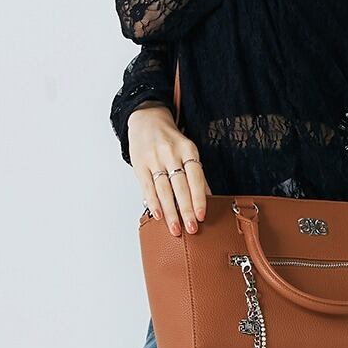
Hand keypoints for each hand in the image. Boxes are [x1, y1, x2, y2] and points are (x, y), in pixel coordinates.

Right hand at [127, 105, 209, 235]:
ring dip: (170, 212)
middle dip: (186, 210)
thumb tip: (208, 197)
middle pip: (180, 186)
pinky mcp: (139, 164)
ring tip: (176, 228)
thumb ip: (197, 173)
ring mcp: (154, 159)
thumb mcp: (188, 150)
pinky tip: (158, 215)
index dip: (199, 198)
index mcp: (188, 149)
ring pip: (164, 190)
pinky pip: (148, 187)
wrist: (146, 119)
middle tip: (191, 228)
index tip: (202, 216)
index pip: (196, 178)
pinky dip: (154, 202)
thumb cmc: (171, 140)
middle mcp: (171, 153)